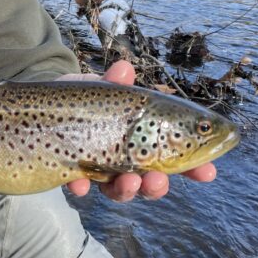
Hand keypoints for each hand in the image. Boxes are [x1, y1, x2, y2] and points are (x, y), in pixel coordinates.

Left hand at [57, 60, 216, 201]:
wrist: (49, 103)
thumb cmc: (89, 97)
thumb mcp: (102, 87)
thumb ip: (115, 82)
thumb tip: (124, 68)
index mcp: (146, 139)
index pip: (176, 156)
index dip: (195, 166)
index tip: (208, 172)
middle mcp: (127, 159)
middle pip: (149, 181)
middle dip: (158, 186)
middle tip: (158, 180)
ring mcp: (100, 168)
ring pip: (119, 189)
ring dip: (127, 189)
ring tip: (128, 180)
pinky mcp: (74, 172)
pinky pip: (79, 186)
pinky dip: (81, 186)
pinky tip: (78, 183)